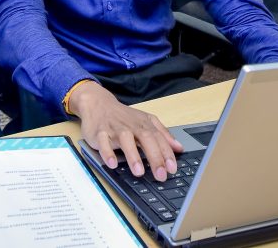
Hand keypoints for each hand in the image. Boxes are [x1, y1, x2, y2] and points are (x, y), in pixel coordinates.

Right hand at [68, 81, 183, 181]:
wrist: (98, 103)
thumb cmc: (124, 116)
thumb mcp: (146, 121)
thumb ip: (163, 134)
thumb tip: (179, 148)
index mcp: (143, 124)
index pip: (158, 138)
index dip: (166, 153)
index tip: (172, 169)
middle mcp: (131, 126)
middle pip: (145, 139)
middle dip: (154, 157)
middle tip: (160, 175)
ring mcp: (115, 129)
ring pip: (125, 140)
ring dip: (133, 155)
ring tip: (139, 172)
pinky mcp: (99, 133)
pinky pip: (103, 143)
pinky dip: (107, 153)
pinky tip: (112, 164)